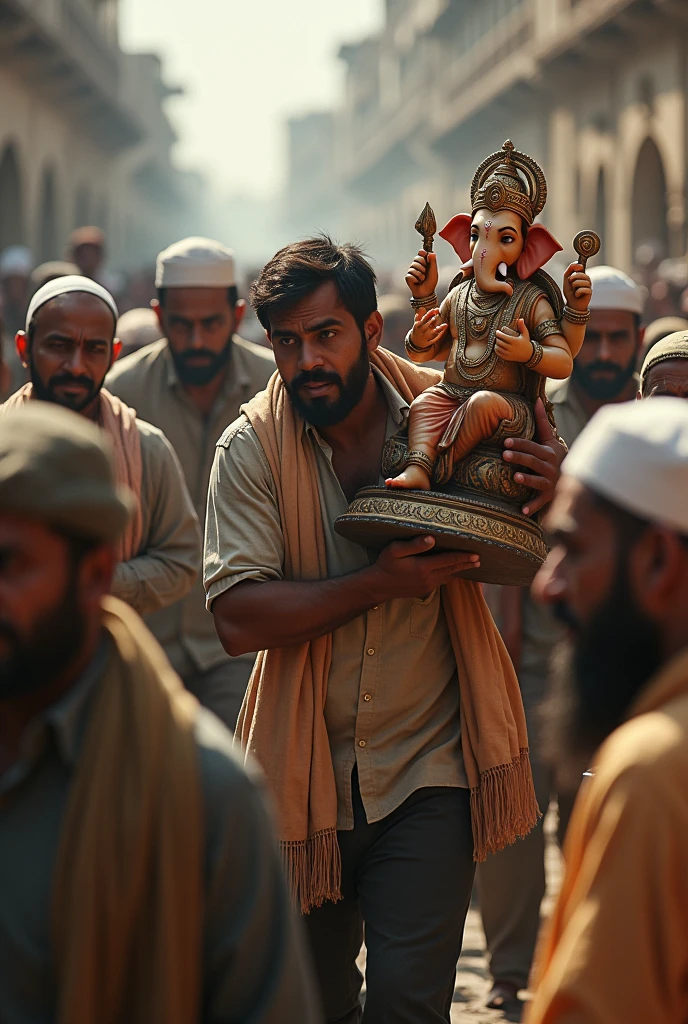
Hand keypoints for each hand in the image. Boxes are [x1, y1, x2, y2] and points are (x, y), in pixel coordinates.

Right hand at [368, 535, 479, 600]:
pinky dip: (451, 576)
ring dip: (461, 571)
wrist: (379, 586)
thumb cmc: (385, 564)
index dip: (463, 557)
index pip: (448, 560)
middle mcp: (428, 578)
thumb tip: (432, 538)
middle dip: (466, 564)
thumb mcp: (395, 550)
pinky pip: (442, 582)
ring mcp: (427, 585)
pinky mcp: (424, 590)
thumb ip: (414, 544)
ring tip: (472, 567)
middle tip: (479, 560)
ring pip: (449, 577)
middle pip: (452, 569)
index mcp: (423, 567)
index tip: (476, 554)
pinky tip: (454, 573)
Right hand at [405, 249, 438, 298]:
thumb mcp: (434, 270)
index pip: (421, 253)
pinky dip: (415, 279)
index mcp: (424, 262)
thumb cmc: (431, 282)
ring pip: (413, 266)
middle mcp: (417, 265)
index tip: (425, 255)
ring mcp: (412, 271)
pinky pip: (410, 274)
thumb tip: (431, 253)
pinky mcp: (408, 277)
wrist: (426, 292)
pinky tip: (417, 282)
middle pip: (416, 258)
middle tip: (425, 271)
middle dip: (422, 264)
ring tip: (422, 279)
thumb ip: (433, 261)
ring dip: (420, 274)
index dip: (422, 253)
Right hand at [410, 307, 447, 350]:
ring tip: (445, 325)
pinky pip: (434, 340)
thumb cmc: (417, 330)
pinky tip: (444, 332)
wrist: (414, 342)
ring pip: (432, 333)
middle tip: (440, 316)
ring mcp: (425, 337)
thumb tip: (422, 308)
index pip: (424, 318)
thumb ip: (420, 315)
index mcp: (417, 325)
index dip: (430, 313)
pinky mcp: (428, 342)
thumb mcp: (417, 323)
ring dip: (438, 329)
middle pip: (427, 325)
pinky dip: (439, 336)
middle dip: (432, 321)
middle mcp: (421, 331)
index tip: (436, 309)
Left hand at [495, 318, 532, 362]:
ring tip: (497, 341)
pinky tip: (497, 347)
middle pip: (499, 342)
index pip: (503, 336)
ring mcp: (509, 354)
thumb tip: (520, 319)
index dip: (498, 333)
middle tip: (496, 336)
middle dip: (497, 338)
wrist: (529, 355)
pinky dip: (496, 350)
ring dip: (496, 344)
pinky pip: (499, 354)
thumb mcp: (525, 334)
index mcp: (515, 341)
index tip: (497, 331)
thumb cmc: (526, 343)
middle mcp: (511, 348)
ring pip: (498, 348)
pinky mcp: (507, 358)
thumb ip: (522, 326)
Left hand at [502, 398, 566, 515]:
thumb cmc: (554, 455)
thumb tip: (537, 398)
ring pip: (538, 481)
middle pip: (533, 461)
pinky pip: (540, 502)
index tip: (505, 441)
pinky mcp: (548, 497)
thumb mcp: (550, 439)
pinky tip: (522, 511)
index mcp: (548, 451)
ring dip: (527, 480)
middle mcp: (550, 467)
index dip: (520, 443)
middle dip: (520, 457)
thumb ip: (542, 421)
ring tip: (516, 477)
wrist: (571, 478)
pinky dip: (532, 507)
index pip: (532, 446)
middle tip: (504, 454)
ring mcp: (550, 482)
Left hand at [563, 262, 591, 310]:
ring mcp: (589, 285)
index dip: (575, 270)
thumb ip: (570, 269)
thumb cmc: (570, 292)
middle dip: (572, 280)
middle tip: (572, 286)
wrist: (572, 304)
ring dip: (574, 287)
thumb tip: (579, 264)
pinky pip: (582, 289)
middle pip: (580, 274)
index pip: (580, 266)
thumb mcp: (566, 279)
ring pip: (581, 282)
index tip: (571, 277)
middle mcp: (587, 279)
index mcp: (582, 275)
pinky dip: (577, 293)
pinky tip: (577, 296)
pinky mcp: (590, 292)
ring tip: (575, 291)